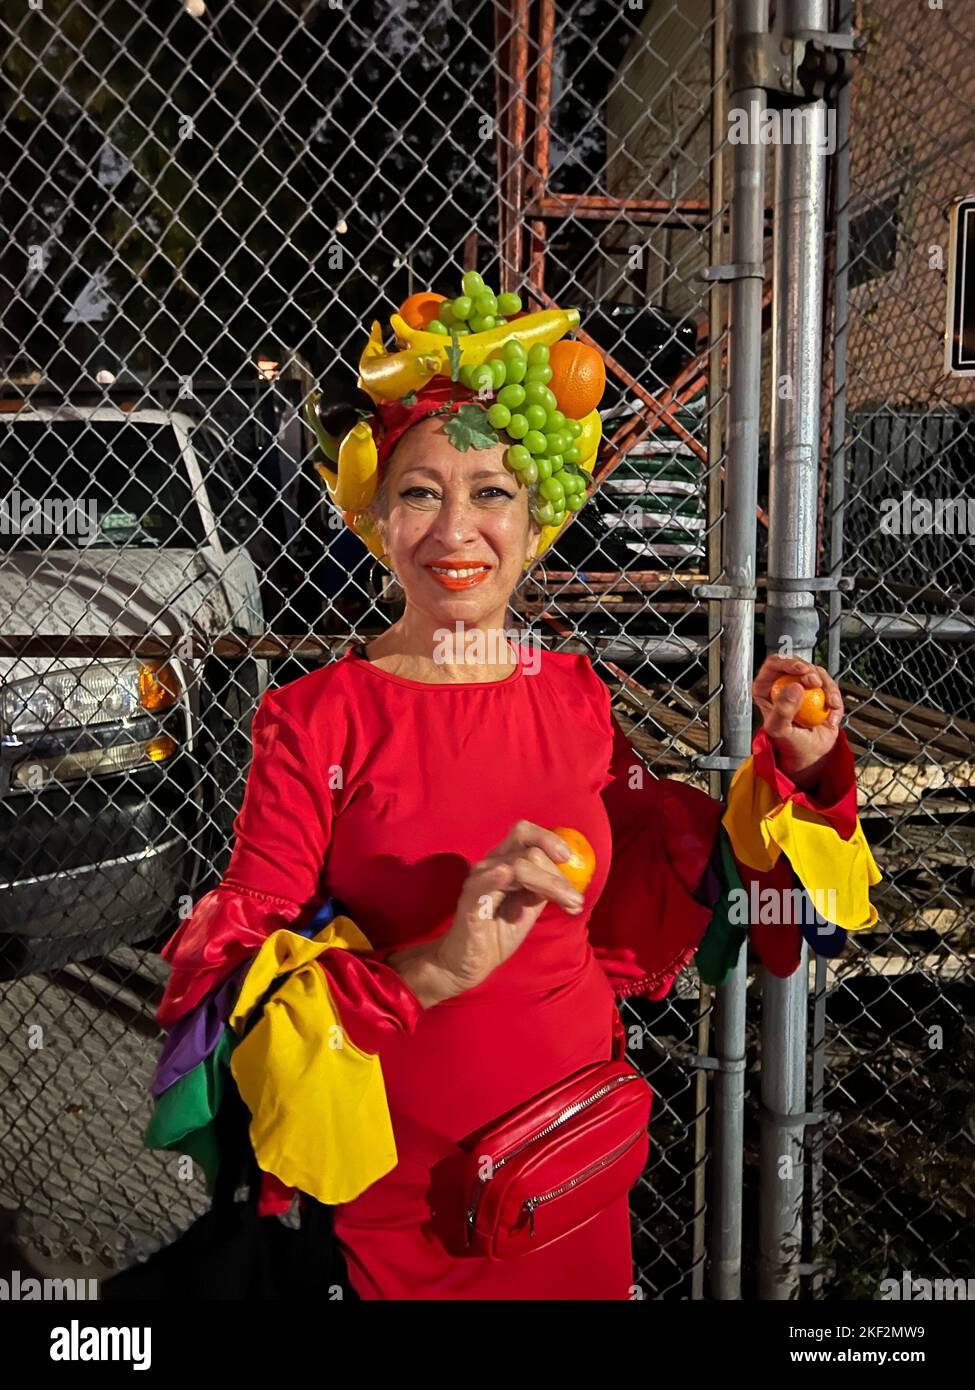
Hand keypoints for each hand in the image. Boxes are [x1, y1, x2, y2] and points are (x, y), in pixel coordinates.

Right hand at [387, 821, 582, 1006]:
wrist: (471, 963)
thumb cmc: (498, 932)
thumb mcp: (529, 907)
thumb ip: (544, 888)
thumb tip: (569, 876)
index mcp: (503, 861)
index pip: (525, 834)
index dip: (549, 839)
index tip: (569, 858)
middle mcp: (490, 865)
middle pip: (529, 851)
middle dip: (558, 875)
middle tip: (576, 900)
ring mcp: (478, 881)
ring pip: (518, 867)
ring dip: (550, 883)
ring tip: (570, 904)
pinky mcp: (470, 902)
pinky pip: (481, 884)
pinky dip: (495, 877)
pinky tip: (506, 874)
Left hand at [752, 655, 843, 787]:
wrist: (810, 754)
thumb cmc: (789, 743)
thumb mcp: (780, 729)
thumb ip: (782, 709)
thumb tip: (794, 686)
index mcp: (766, 688)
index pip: (773, 664)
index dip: (788, 662)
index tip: (802, 670)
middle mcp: (783, 683)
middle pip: (798, 663)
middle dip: (810, 670)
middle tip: (816, 683)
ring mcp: (802, 686)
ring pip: (817, 672)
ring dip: (828, 687)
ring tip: (830, 705)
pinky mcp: (819, 691)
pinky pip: (830, 686)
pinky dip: (835, 699)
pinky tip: (833, 716)